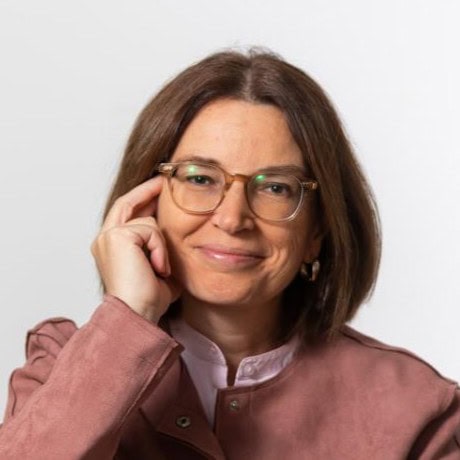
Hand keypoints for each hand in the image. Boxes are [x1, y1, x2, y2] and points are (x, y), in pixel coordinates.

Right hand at [91, 176, 180, 322]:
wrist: (138, 314)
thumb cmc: (149, 298)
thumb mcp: (159, 267)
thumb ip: (162, 249)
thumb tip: (180, 238)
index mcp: (112, 246)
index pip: (126, 212)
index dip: (142, 197)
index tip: (160, 188)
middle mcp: (104, 238)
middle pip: (128, 202)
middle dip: (149, 190)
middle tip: (166, 182)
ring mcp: (108, 236)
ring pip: (147, 220)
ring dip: (161, 244)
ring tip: (161, 268)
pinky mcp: (116, 237)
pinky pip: (150, 230)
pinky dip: (159, 249)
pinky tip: (158, 268)